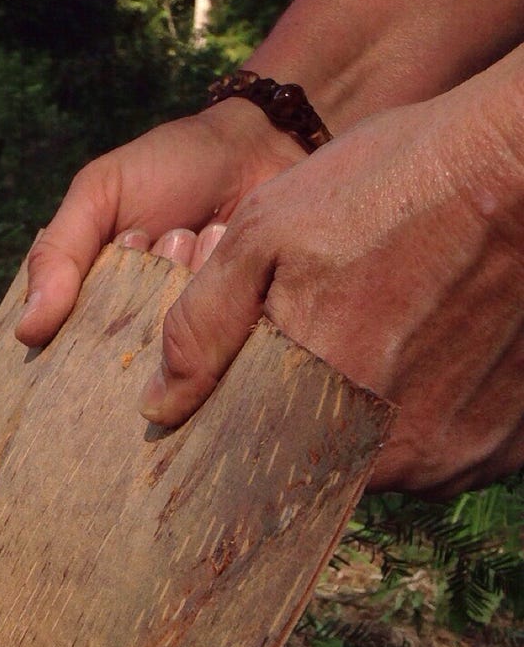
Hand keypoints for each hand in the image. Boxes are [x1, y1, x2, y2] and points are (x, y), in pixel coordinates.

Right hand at [15, 98, 306, 346]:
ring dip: (179, 279)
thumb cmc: (169, 168)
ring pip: (171, 348)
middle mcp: (138, 336)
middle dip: (136, 297)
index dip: (75, 336)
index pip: (67, 358)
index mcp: (94, 309)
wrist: (258, 148)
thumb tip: (24, 331)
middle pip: (119, 363)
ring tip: (187, 234)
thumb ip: (58, 254)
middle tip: (150, 240)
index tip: (100, 284)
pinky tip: (218, 245)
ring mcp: (188, 341)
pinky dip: (219, 289)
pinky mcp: (233, 339)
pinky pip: (219, 342)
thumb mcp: (98, 195)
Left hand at [139, 63, 523, 494]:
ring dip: (380, 417)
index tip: (259, 389)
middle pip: (328, 461)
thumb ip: (204, 325)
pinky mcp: (509, 447)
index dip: (252, 428)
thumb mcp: (268, 232)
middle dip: (317, 414)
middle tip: (343, 335)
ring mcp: (457, 457)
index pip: (261, 463)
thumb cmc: (395, 182)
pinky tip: (444, 348)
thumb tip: (158, 407)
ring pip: (391, 458)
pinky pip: (453, 448)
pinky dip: (441, 411)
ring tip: (393, 333)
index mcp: (319, 416)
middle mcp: (390, 458)